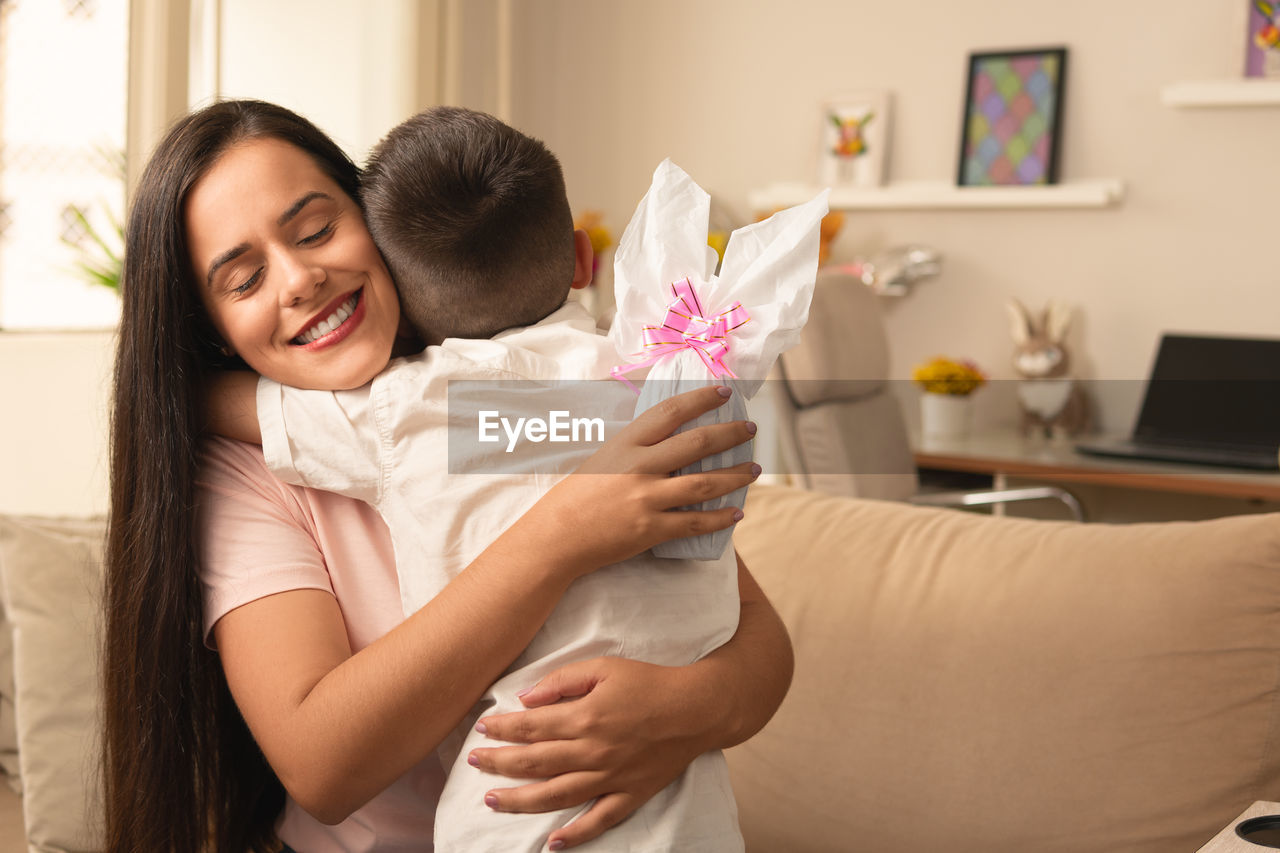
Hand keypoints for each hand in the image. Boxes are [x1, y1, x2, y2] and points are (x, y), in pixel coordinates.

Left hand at [467, 657, 711, 849]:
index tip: (481, 729)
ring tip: (493, 801)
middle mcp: (593, 752)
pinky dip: (576, 834)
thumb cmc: (648, 683)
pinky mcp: (630, 794)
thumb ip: (562, 682)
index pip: (531, 727)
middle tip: (473, 763)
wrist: (695, 709)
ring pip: (556, 795)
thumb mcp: (603, 667)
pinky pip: (599, 819)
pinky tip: (553, 842)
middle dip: (499, 763)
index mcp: (585, 717)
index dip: (502, 729)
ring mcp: (611, 777)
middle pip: (535, 763)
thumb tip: (527, 699)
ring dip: (520, 801)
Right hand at [519, 384, 759, 577]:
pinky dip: (721, 518)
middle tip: (750, 430)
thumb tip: (672, 439)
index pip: (671, 412)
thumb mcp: (604, 459)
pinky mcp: (651, 529)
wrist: (557, 536)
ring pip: (704, 483)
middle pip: (698, 443)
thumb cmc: (577, 495)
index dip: (701, 399)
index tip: (724, 393)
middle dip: (731, 434)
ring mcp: (646, 498)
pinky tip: (737, 512)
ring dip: (736, 476)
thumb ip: (637, 449)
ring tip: (754, 470)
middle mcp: (640, 467)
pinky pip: (696, 522)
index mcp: (627, 443)